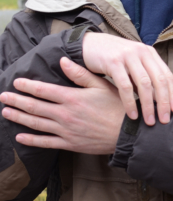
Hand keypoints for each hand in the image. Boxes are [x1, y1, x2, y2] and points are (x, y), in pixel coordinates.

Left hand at [0, 57, 124, 153]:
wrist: (126, 132)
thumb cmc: (117, 106)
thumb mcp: (102, 85)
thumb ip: (80, 74)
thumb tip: (63, 61)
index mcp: (72, 98)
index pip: (43, 90)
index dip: (28, 86)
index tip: (16, 82)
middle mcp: (65, 114)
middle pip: (35, 107)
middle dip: (17, 101)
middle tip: (3, 96)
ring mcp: (66, 131)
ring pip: (36, 124)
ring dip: (19, 118)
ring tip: (6, 112)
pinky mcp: (70, 144)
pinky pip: (46, 142)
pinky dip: (31, 140)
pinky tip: (21, 136)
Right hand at [82, 32, 172, 124]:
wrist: (89, 45)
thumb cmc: (113, 59)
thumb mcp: (133, 65)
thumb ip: (144, 79)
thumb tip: (158, 102)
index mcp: (150, 53)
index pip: (167, 75)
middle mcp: (142, 52)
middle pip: (159, 80)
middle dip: (163, 102)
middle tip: (164, 120)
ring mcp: (128, 56)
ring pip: (145, 84)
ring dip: (148, 105)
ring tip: (149, 121)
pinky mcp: (113, 62)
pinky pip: (125, 86)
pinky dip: (130, 102)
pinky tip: (132, 114)